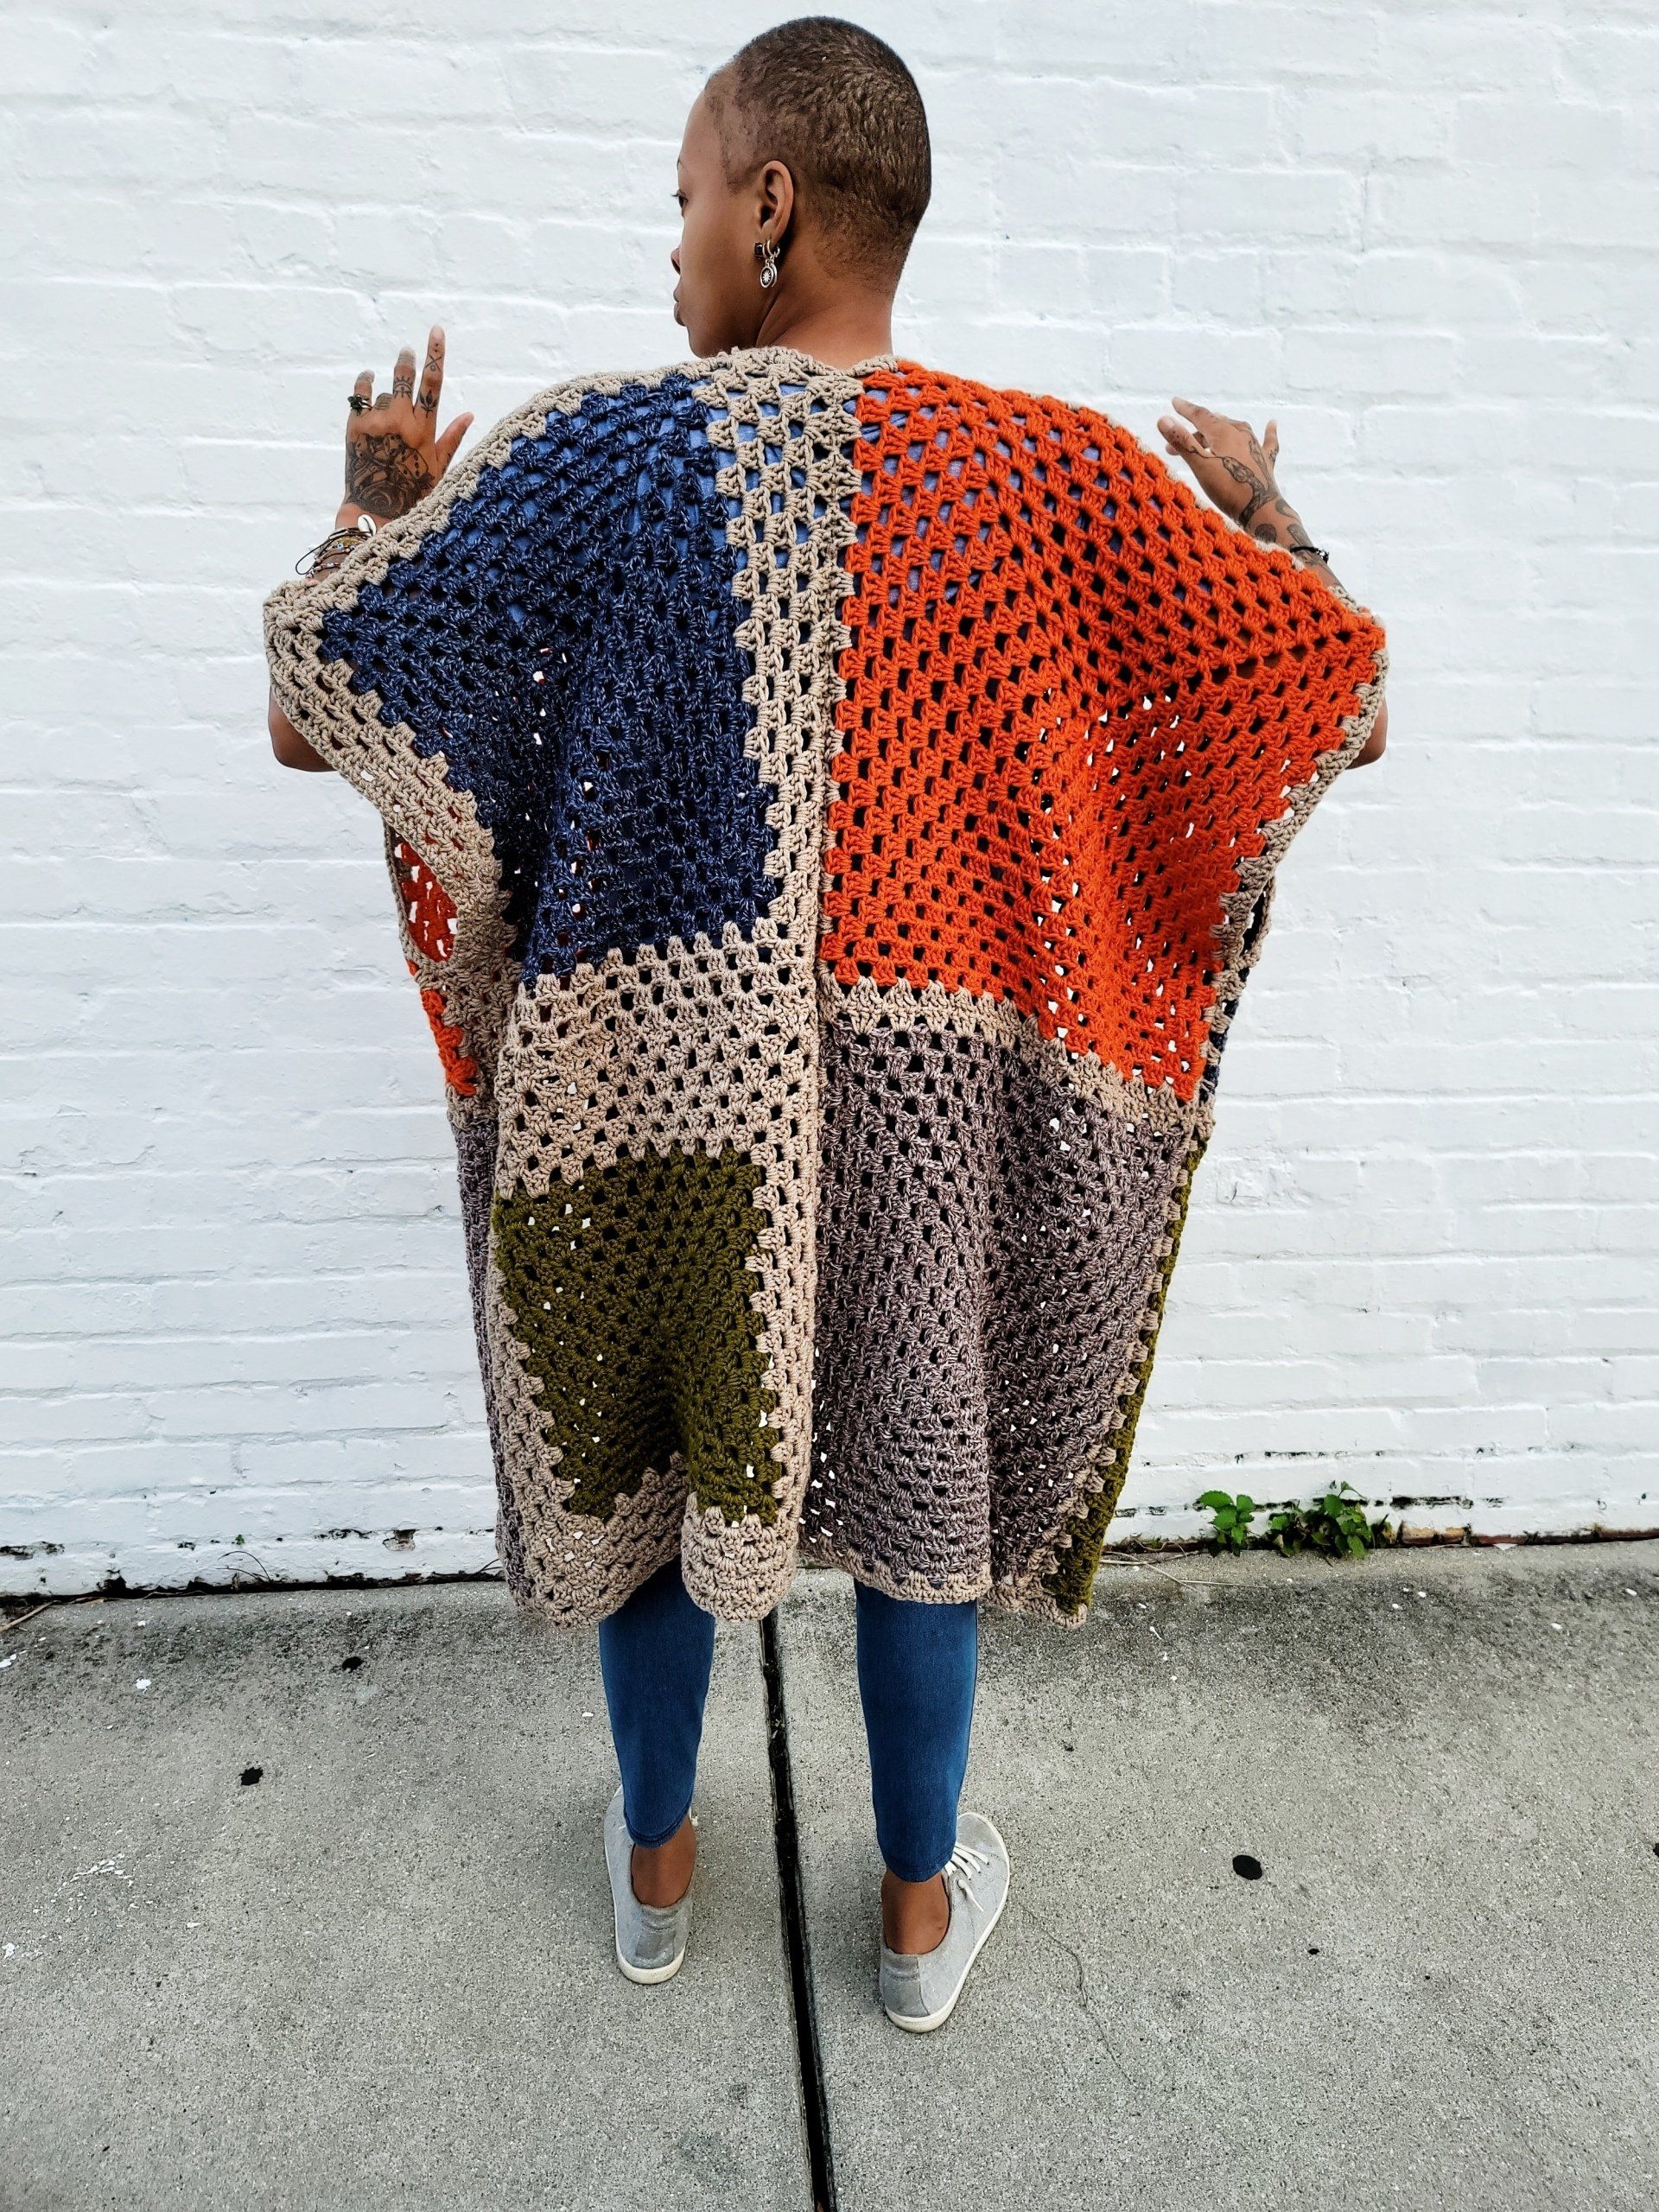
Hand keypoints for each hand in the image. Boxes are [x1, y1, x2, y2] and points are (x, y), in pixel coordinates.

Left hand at [341, 324, 473, 523]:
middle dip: (407, 359)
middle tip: (406, 352)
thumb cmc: (413, 492)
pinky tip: (368, 379)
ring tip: (388, 421)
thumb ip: (452, 438)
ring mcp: (376, 422)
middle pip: (404, 376)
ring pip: (384, 393)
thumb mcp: (439, 468)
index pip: (433, 383)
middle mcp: (401, 421)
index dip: (435, 354)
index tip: (435, 331)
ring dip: (387, 399)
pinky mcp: (355, 426)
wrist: (376, 509)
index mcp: (425, 430)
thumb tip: (469, 414)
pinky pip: (359, 393)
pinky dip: (364, 384)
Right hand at [1155, 397, 1297, 540]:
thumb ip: (1182, 442)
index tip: (1174, 402)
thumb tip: (1163, 419)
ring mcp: (1255, 446)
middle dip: (1194, 431)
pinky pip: (1267, 441)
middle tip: (1174, 444)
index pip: (1201, 416)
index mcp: (1224, 432)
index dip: (1186, 410)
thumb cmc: (1228, 488)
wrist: (1260, 510)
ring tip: (1209, 430)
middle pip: (1214, 426)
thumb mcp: (1200, 465)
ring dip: (1219, 430)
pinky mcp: (1265, 461)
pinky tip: (1272, 423)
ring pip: (1235, 430)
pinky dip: (1268, 432)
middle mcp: (1241, 434)